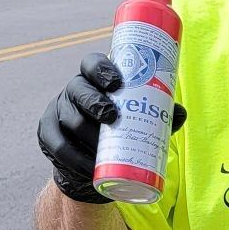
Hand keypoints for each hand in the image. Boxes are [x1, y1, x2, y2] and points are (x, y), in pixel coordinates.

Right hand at [38, 52, 186, 203]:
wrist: (93, 165)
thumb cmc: (120, 133)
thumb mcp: (139, 122)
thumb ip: (159, 116)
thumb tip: (180, 111)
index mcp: (95, 80)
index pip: (92, 64)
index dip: (101, 69)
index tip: (116, 83)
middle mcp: (74, 91)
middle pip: (78, 89)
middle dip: (94, 102)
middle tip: (112, 118)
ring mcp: (58, 112)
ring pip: (70, 119)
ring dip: (86, 133)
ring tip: (102, 146)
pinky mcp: (48, 136)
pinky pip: (60, 146)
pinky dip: (75, 158)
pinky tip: (89, 165)